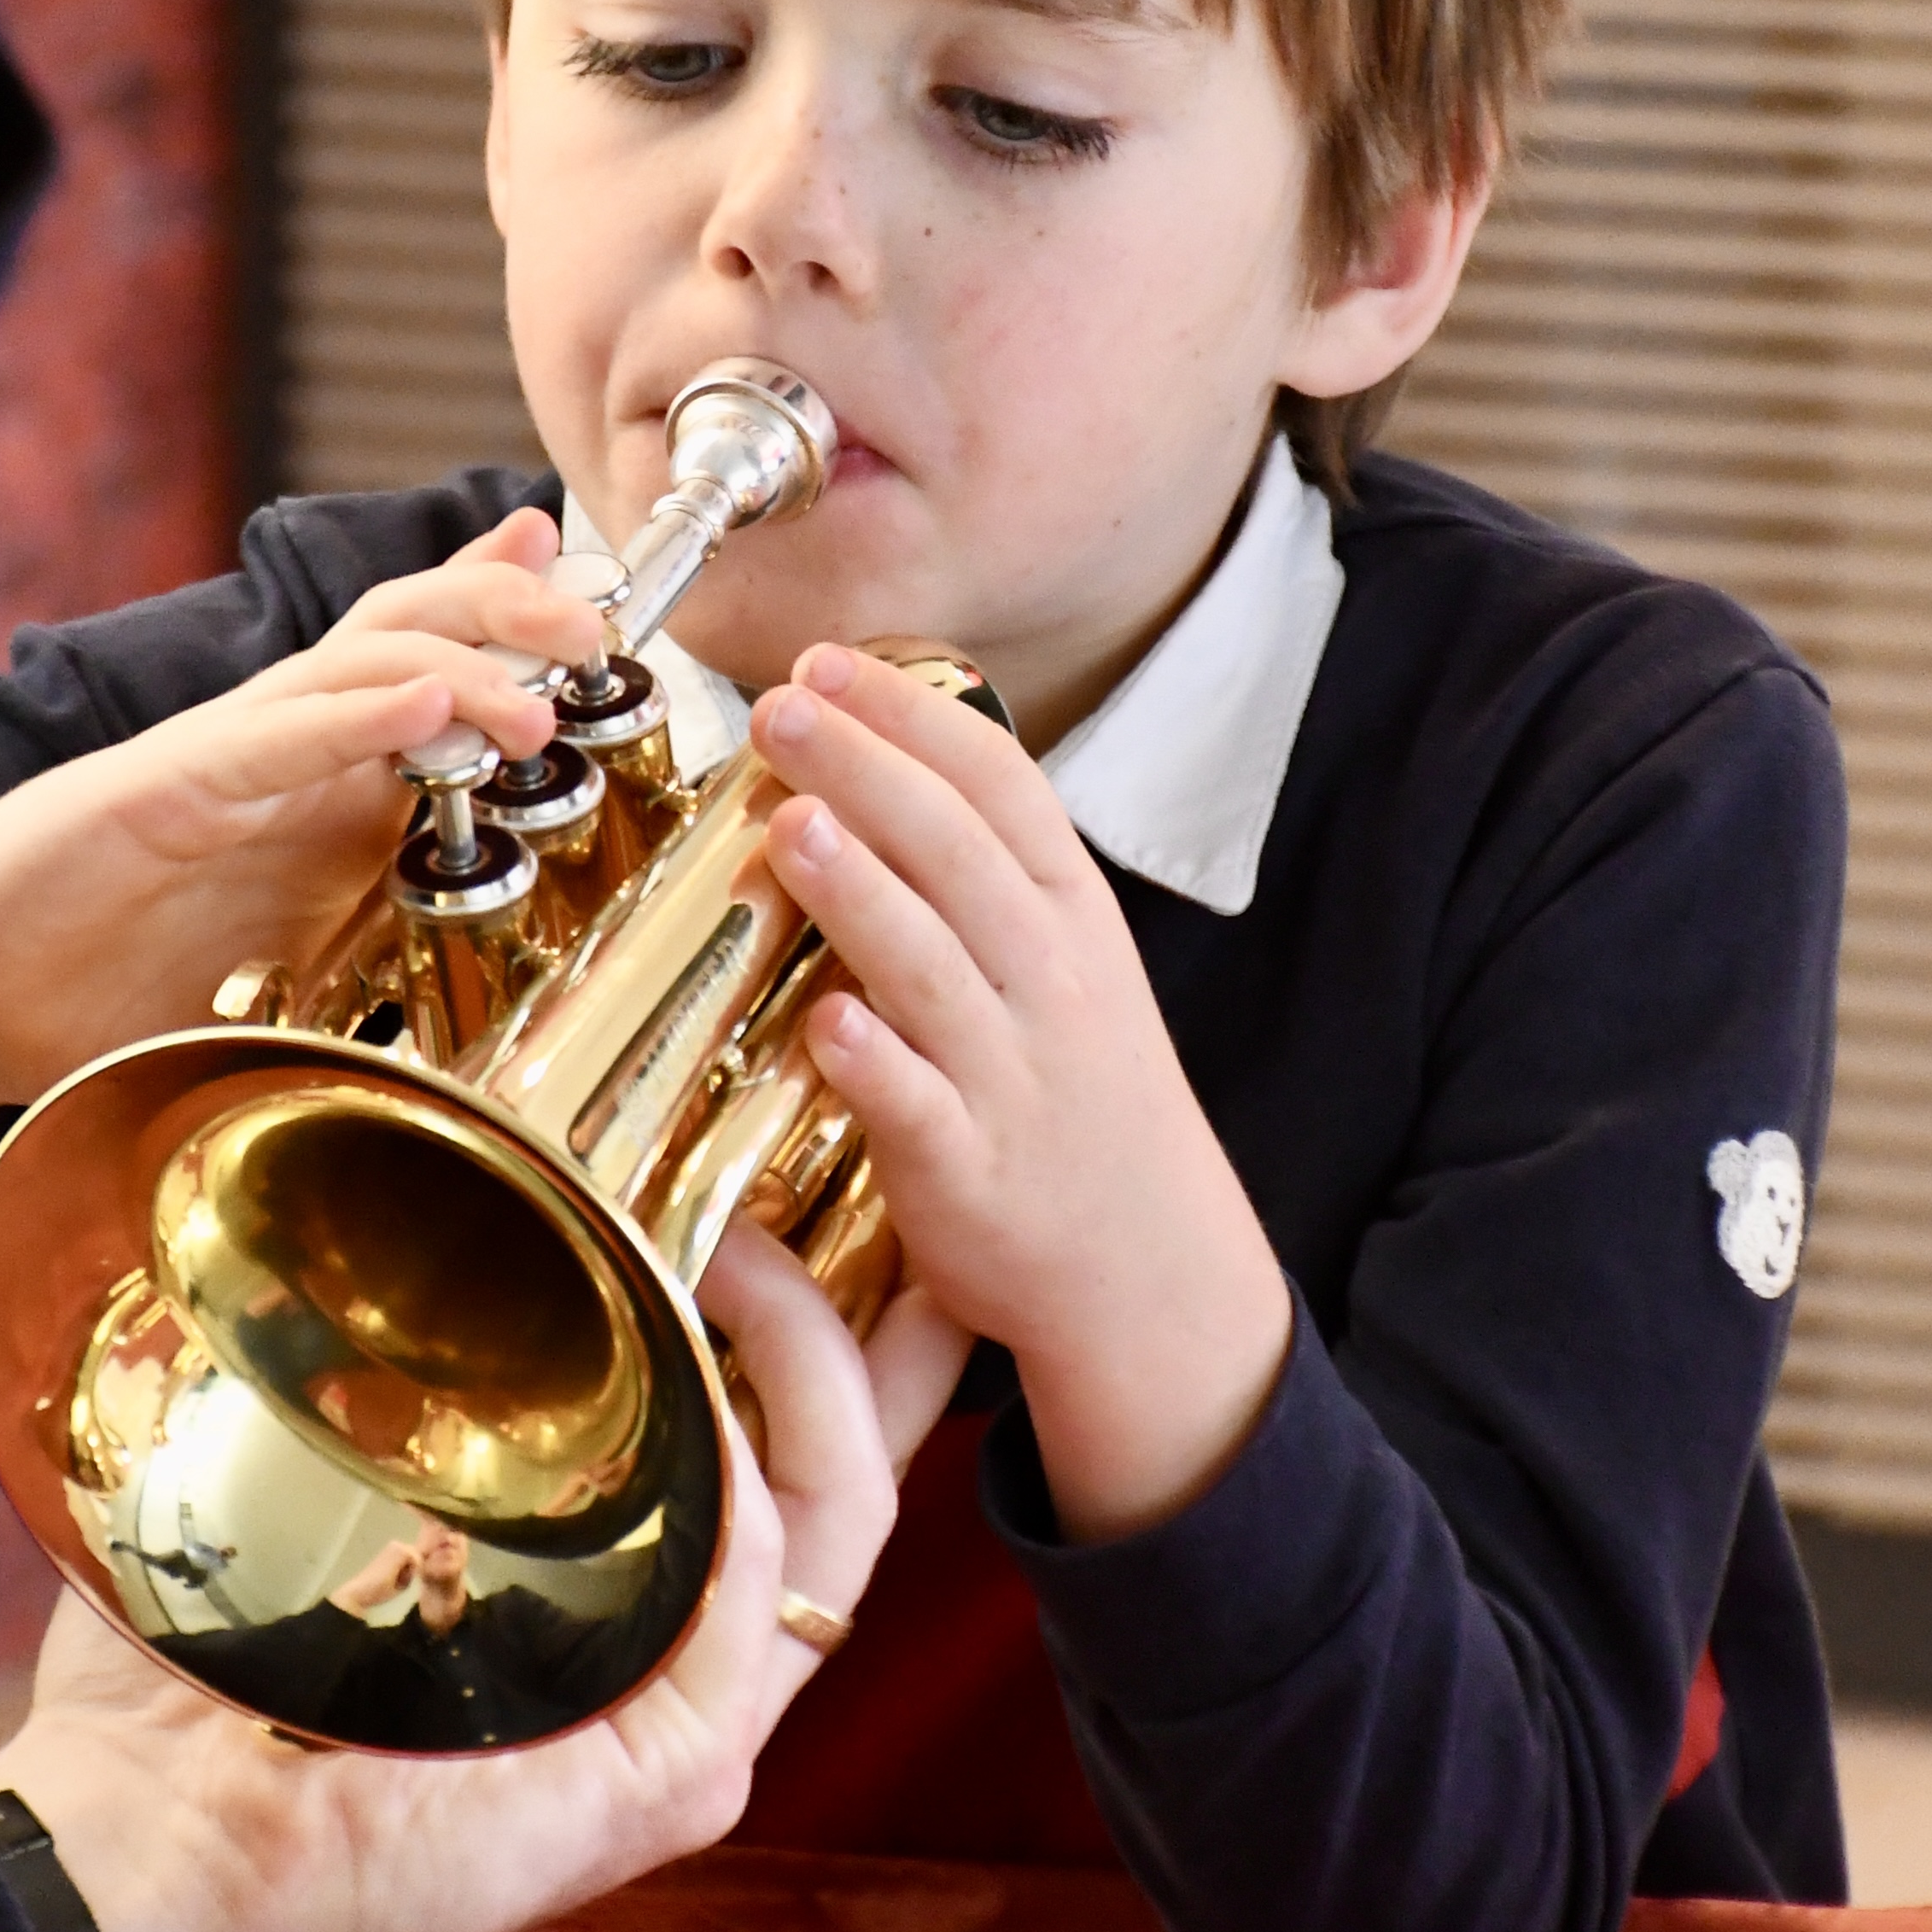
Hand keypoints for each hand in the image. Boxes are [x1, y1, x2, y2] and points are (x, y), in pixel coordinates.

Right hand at [0, 513, 610, 1151]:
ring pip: (352, 664)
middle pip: (406, 628)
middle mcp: (273, 745)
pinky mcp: (152, 796)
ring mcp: (215, 762)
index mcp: (313, 776)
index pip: (426, 654)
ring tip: (539, 685)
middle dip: (511, 610)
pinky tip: (421, 708)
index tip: (613, 603)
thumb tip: (490, 910)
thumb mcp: (289, 940)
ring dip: (457, 663)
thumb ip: (380, 901)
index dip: (514, 611)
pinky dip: (350, 718)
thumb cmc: (126, 971)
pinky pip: (266, 742)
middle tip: (601, 629)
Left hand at [0, 1224, 952, 1931]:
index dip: (805, 1321)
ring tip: (739, 1245)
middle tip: (838, 1195)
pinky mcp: (677, 1770)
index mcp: (611, 1608)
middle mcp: (672, 1665)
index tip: (769, 1191)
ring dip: (805, 1351)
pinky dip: (750, 1456)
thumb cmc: (195, 1691)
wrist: (153, 1864)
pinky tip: (698, 1354)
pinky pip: (764, 1580)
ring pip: (837, 1509)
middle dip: (874, 1323)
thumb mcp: (310, 1492)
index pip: (769, 1450)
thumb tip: (378, 1208)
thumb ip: (384, 1386)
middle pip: (842, 1470)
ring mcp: (690, 1723)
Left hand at [752, 643, 1292, 1543]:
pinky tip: (824, 1019)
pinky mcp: (970, 1172)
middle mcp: (1050, 983)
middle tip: (781, 707)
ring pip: (930, 963)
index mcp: (1072, 919)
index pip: (1000, 786)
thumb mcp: (1069, 966)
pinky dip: (875, 1060)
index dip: (913, 716)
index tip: (831, 663)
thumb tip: (874, 771)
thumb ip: (984, 879)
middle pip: (956, 852)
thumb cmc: (1083, 1099)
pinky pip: (920, 1106)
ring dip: (858, 888)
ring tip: (786, 819)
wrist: (1150, 1268)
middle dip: (865, 767)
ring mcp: (1012, 1075)